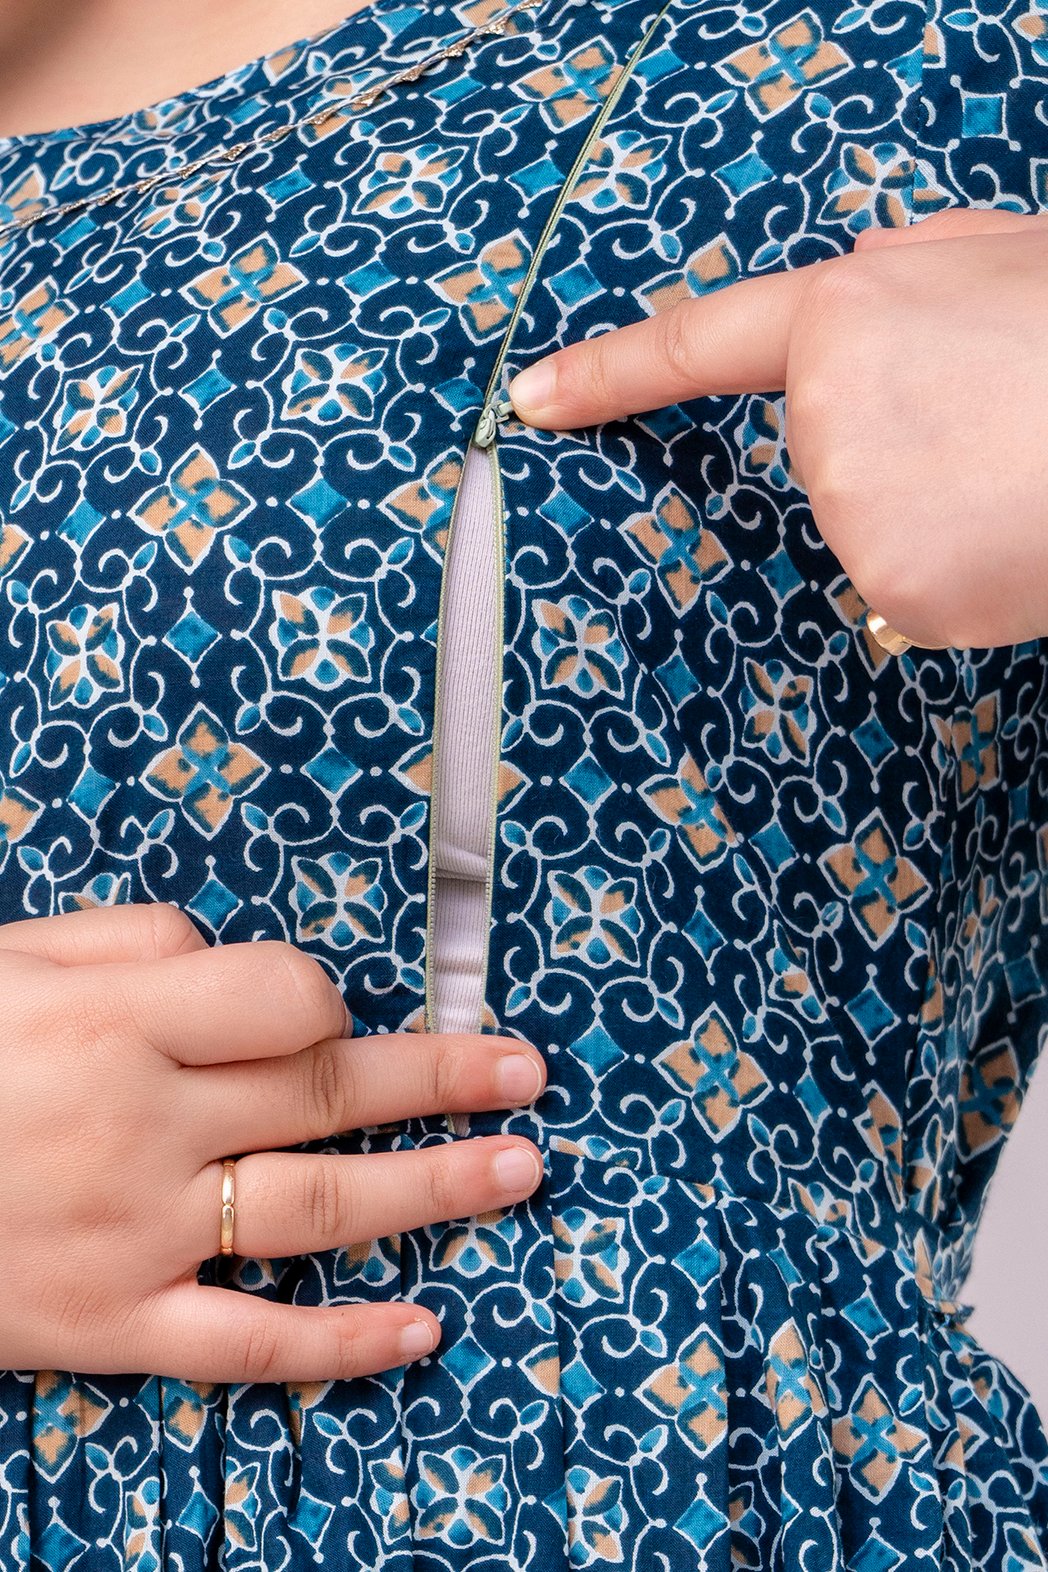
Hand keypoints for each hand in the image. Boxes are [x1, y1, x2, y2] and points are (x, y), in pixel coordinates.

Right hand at [0, 903, 545, 1380]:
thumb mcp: (7, 961)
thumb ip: (126, 941)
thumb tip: (224, 950)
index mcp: (118, 1021)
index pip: (289, 999)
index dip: (330, 998)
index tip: (335, 1009)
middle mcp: (144, 1125)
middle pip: (329, 1095)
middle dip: (444, 1080)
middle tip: (527, 1075)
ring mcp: (135, 1234)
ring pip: (319, 1210)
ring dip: (434, 1191)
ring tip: (519, 1171)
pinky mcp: (109, 1326)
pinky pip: (247, 1346)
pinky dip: (341, 1346)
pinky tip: (419, 1334)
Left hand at [507, 208, 1047, 650]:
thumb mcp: (1005, 257)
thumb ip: (909, 279)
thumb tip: (855, 310)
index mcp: (848, 313)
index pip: (696, 346)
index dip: (607, 372)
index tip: (531, 400)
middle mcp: (826, 417)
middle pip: (823, 463)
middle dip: (897, 453)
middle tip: (999, 428)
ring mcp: (854, 510)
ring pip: (872, 534)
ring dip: (938, 520)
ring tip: (1024, 475)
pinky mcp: (895, 589)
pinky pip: (910, 594)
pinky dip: (961, 579)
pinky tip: (1018, 534)